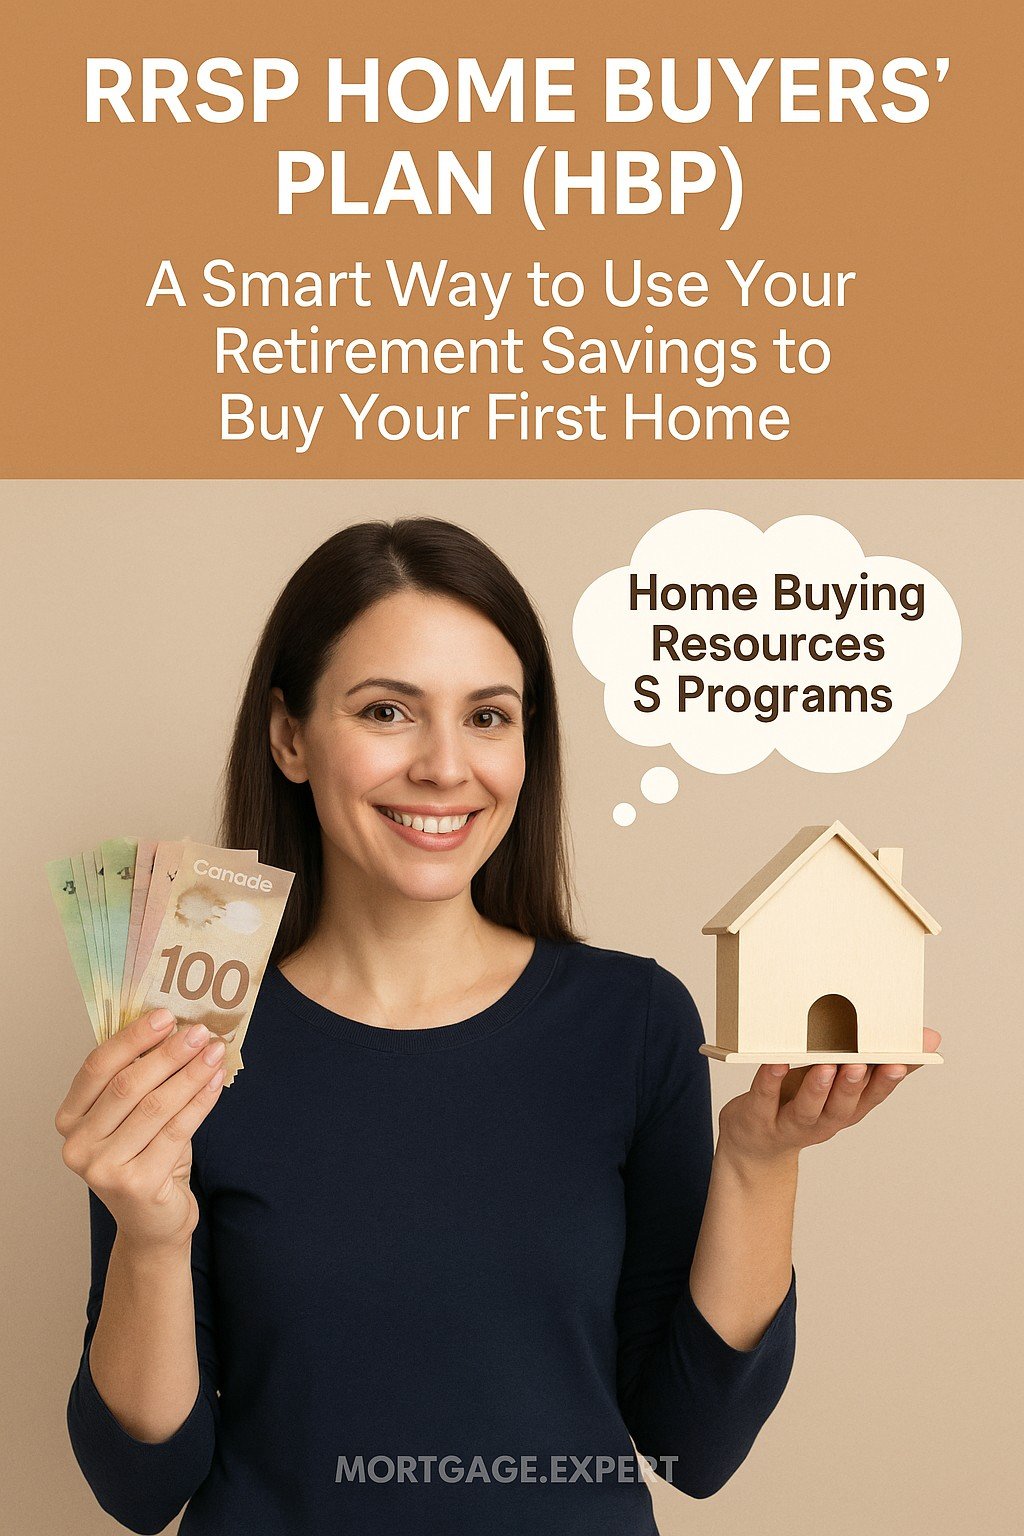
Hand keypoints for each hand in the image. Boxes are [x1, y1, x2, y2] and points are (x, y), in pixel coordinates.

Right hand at [54, 1009, 226, 1251]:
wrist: (153, 1222)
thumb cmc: (145, 1158)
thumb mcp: (133, 1117)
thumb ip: (140, 1079)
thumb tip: (175, 1029)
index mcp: (69, 1119)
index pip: (97, 1067)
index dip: (132, 1038)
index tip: (165, 1016)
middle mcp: (77, 1145)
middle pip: (127, 1085)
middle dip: (167, 1053)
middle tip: (198, 1032)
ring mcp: (103, 1168)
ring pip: (154, 1106)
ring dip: (189, 1074)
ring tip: (213, 1052)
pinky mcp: (136, 1185)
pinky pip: (176, 1131)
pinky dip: (199, 1101)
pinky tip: (215, 1082)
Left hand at [716, 1027, 941, 1167]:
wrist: (755, 1144)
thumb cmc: (802, 1100)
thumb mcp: (841, 1081)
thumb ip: (877, 1060)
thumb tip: (931, 1037)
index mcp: (846, 1110)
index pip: (872, 1097)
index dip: (885, 1082)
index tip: (900, 1062)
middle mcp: (823, 1122)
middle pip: (842, 1107)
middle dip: (854, 1085)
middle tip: (863, 1063)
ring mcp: (790, 1123)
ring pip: (808, 1109)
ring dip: (818, 1088)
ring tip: (825, 1066)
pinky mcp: (757, 1117)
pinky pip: (764, 1099)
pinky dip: (769, 1082)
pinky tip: (774, 1063)